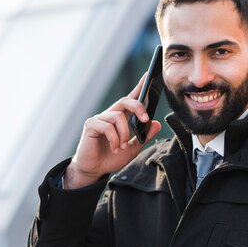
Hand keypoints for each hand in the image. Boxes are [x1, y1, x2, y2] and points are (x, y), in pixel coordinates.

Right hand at [64, 74, 161, 188]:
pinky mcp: (91, 126)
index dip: (139, 88)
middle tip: (145, 119)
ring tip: (122, 147)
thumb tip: (156, 123)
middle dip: (138, 107)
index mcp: (120, 118)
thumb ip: (144, 136)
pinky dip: (114, 139)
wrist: (94, 170)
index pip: (130, 99)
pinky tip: (114, 148)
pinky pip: (107, 126)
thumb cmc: (111, 158)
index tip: (148, 76)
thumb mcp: (133, 148)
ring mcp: (99, 119)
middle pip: (125, 101)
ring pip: (118, 116)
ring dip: (124, 133)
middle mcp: (109, 115)